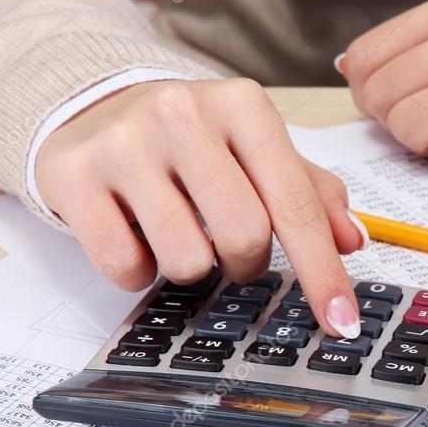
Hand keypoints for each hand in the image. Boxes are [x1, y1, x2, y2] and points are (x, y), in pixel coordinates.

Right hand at [36, 78, 367, 337]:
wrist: (93, 107)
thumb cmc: (190, 140)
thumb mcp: (255, 150)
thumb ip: (309, 192)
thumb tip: (353, 240)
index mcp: (243, 106)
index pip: (296, 204)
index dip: (322, 272)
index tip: (342, 320)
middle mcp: (184, 114)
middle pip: (245, 236)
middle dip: (246, 264)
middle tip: (230, 251)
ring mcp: (125, 142)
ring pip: (187, 260)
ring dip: (193, 268)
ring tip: (178, 231)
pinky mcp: (74, 175)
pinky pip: (124, 266)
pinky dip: (139, 272)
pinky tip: (136, 235)